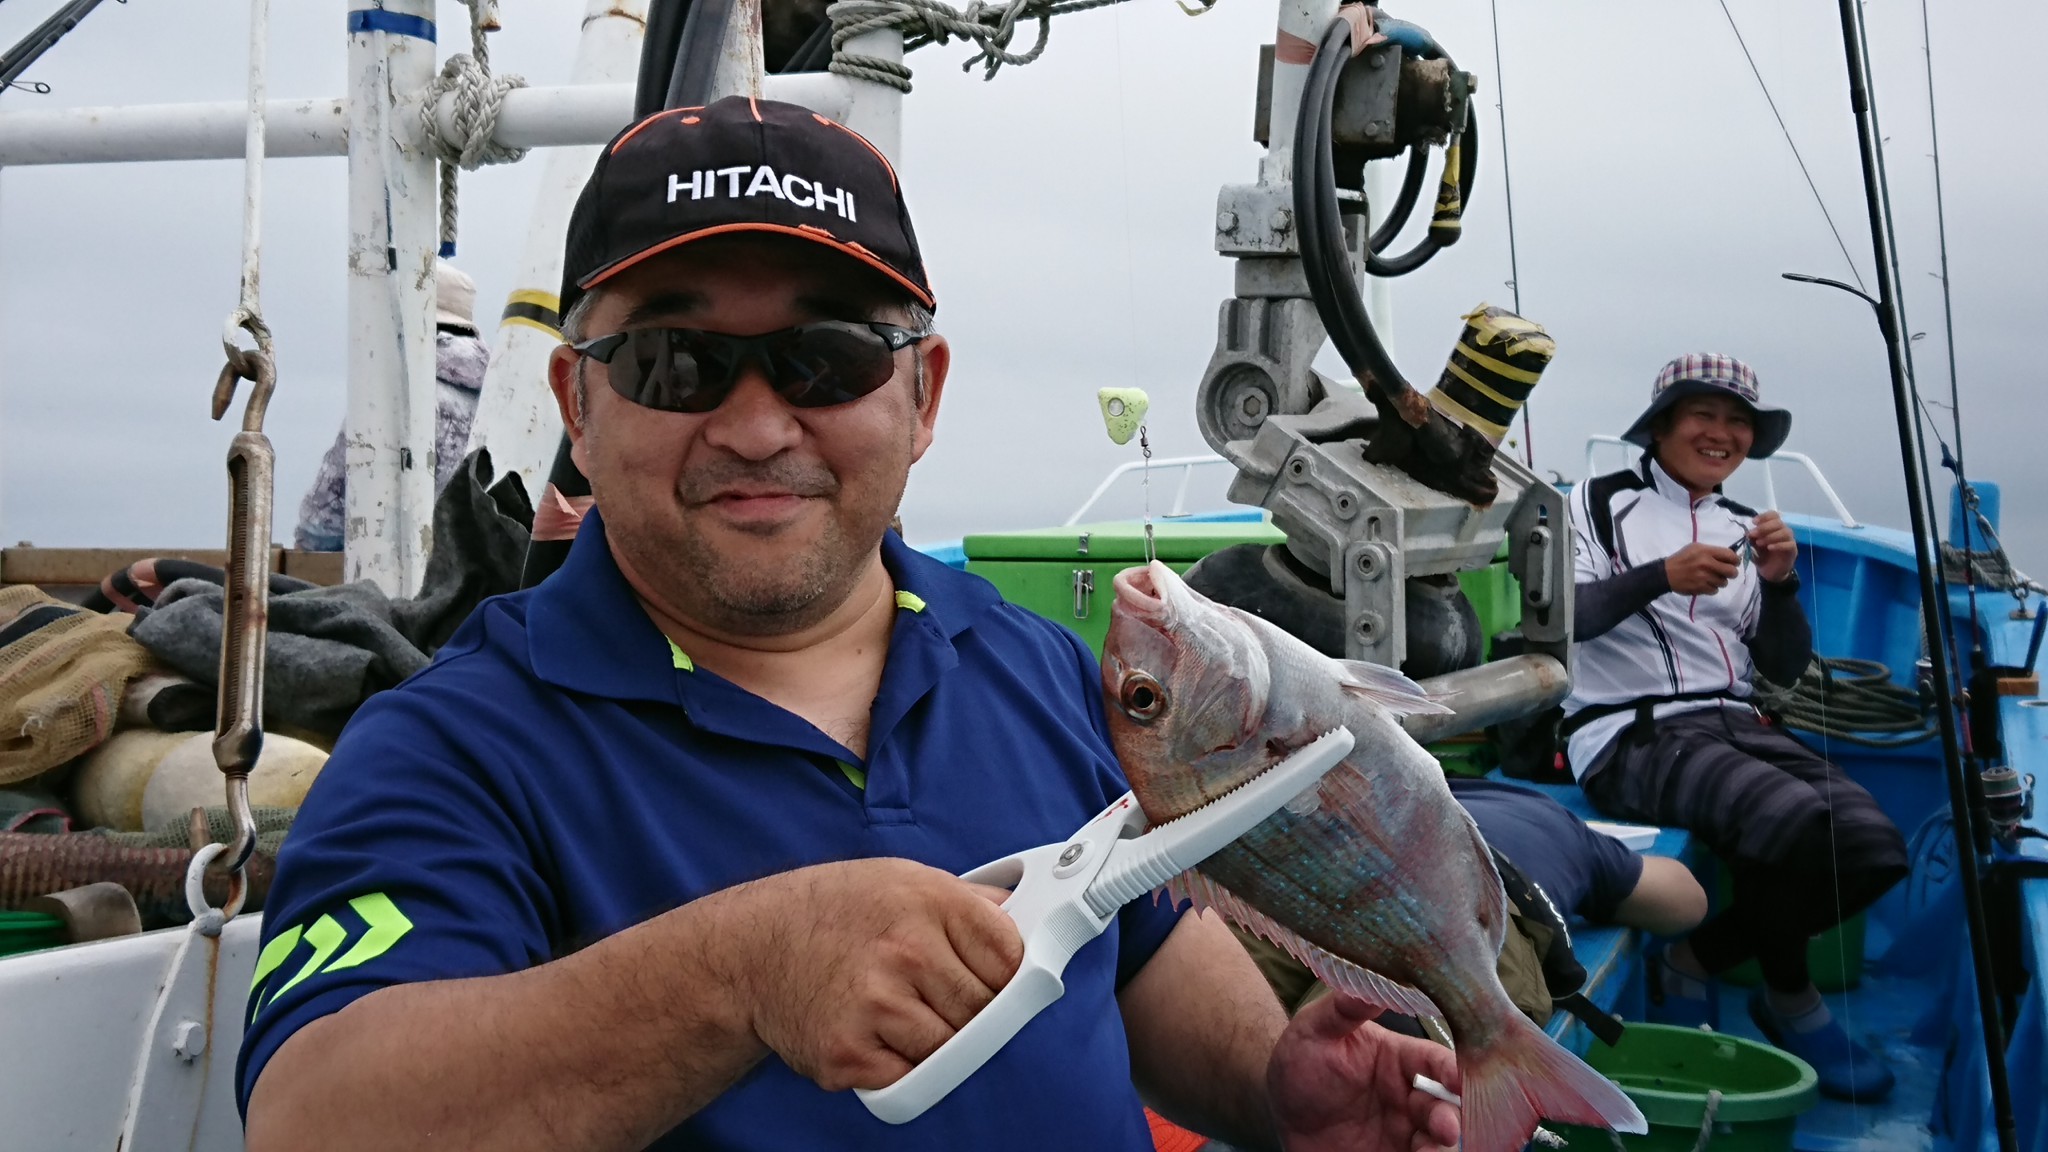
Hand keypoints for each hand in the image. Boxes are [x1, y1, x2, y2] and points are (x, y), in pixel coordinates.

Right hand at [729, 858, 1021, 1092]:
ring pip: (951, 1048)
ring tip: (897, 1010)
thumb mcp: (904, 880)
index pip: (1011, 957)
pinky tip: (872, 1032)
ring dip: (934, 1040)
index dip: (1008, 974)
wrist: (750, 951)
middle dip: (970, 1009)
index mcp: (930, 900)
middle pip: (985, 1008)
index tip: (997, 980)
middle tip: (935, 995)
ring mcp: (877, 1004)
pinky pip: (911, 1079)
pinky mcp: (850, 1054)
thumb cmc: (836, 913)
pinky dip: (899, 1066)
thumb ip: (968, 902)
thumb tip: (1028, 919)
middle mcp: (906, 949)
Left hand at [1268, 996, 1461, 1151]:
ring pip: (1439, 1141)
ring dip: (1441, 1148)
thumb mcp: (1314, 1030)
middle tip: (1444, 1129)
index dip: (1453, 1069)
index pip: (1435, 1061)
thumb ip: (1343, 1009)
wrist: (1279, 1111)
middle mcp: (1410, 1095)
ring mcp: (1405, 1130)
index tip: (1458, 1079)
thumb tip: (1372, 983)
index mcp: (1400, 1058)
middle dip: (1451, 1117)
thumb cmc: (1300, 1061)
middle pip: (1446, 1105)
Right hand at [1663, 543, 1739, 595]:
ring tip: (1711, 578)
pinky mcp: (1701, 588)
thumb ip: (1712, 551)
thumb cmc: (1682, 558)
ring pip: (1724, 582)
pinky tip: (1705, 584)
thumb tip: (1730, 556)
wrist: (1666, 573)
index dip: (1735, 560)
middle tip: (1725, 572)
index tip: (1733, 562)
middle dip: (1731, 573)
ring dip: (1720, 581)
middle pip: (1732, 572)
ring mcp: (1704, 577)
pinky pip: (1715, 590)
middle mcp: (1707, 564)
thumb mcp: (1696, 548)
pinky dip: (1712, 588)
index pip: (1731, 556)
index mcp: (1706, 551)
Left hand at [1749, 511, 1797, 582]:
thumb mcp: (1754, 547)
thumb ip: (1752, 539)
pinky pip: (1789, 544)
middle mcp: (1783, 531)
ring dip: (1770, 536)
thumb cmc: (1763, 556)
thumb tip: (1748, 532)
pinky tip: (1769, 548)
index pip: (1773, 515)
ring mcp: (1789, 540)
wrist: (1770, 572)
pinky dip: (1779, 545)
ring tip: (1759, 543)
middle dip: (1764, 527)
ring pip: (1785, 532)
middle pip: (1778, 522)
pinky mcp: (1793, 550)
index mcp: (1774, 527)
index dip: (1764, 516)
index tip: (1753, 522)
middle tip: (1753, 534)